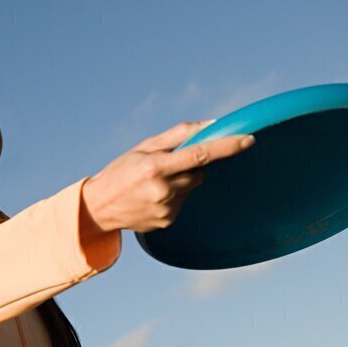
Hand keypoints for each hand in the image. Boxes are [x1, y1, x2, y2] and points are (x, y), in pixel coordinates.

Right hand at [82, 120, 254, 233]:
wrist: (98, 208)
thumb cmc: (122, 170)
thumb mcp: (144, 147)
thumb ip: (179, 135)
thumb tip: (212, 124)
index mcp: (156, 167)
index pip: (200, 154)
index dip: (227, 146)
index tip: (249, 139)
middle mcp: (163, 190)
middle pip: (199, 172)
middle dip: (192, 166)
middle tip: (167, 166)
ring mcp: (166, 209)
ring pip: (192, 187)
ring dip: (182, 182)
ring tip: (154, 185)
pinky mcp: (167, 222)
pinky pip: (184, 202)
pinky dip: (175, 196)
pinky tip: (153, 198)